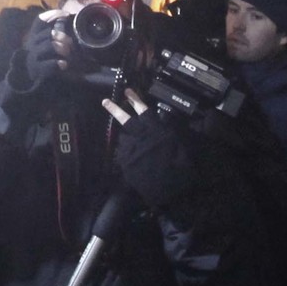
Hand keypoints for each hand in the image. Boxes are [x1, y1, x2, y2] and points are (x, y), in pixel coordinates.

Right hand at [12, 16, 65, 90]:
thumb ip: (52, 35)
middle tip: (70, 42)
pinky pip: (48, 65)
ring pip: (48, 46)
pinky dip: (58, 63)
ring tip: (67, 53)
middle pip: (47, 34)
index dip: (52, 15)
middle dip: (61, 36)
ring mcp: (34, 58)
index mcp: (34, 36)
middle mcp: (32, 45)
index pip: (40, 21)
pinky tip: (63, 65)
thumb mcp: (43, 45)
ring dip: (61, 48)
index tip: (66, 15)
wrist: (28, 81)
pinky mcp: (38, 71)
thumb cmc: (41, 60)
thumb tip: (66, 20)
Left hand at [110, 89, 193, 205]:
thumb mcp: (181, 147)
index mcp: (156, 132)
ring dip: (128, 138)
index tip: (128, 91)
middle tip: (105, 101)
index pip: (144, 111)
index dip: (136, 100)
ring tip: (136, 144)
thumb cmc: (180, 170)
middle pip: (126, 121)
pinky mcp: (126, 165)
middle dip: (115, 110)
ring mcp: (131, 152)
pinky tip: (133, 158)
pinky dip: (127, 152)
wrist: (170, 194)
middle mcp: (141, 139)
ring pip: (124, 138)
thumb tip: (165, 121)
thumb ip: (170, 132)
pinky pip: (123, 154)